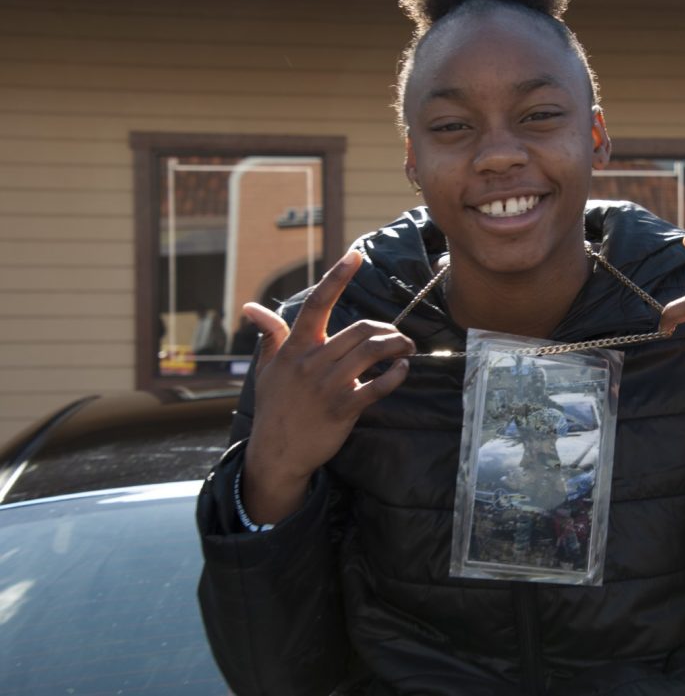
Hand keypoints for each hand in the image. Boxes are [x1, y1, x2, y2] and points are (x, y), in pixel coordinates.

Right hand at [241, 250, 415, 522]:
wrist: (277, 453)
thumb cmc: (274, 408)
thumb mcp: (265, 369)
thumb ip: (269, 336)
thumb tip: (252, 309)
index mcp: (294, 348)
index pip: (317, 304)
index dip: (337, 278)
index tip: (355, 256)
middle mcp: (312, 362)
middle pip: (359, 329)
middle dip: (387, 328)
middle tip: (399, 336)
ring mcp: (328, 385)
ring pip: (372, 352)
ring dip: (397, 346)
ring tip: (407, 349)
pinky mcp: (343, 408)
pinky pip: (378, 385)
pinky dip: (395, 374)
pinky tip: (402, 369)